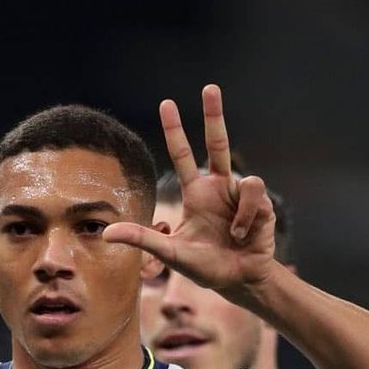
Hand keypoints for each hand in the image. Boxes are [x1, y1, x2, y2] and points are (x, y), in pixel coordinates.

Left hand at [103, 84, 277, 300]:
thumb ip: (142, 239)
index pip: (182, 155)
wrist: (240, 281)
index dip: (175, 131)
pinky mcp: (261, 203)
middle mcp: (218, 187)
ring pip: (245, 178)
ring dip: (239, 213)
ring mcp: (240, 194)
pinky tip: (244, 234)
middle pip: (217, 143)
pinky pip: (253, 198)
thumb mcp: (171, 253)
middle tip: (209, 87)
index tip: (167, 104)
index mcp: (197, 194)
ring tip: (235, 235)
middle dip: (214, 115)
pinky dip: (246, 218)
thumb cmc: (207, 268)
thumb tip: (107, 233)